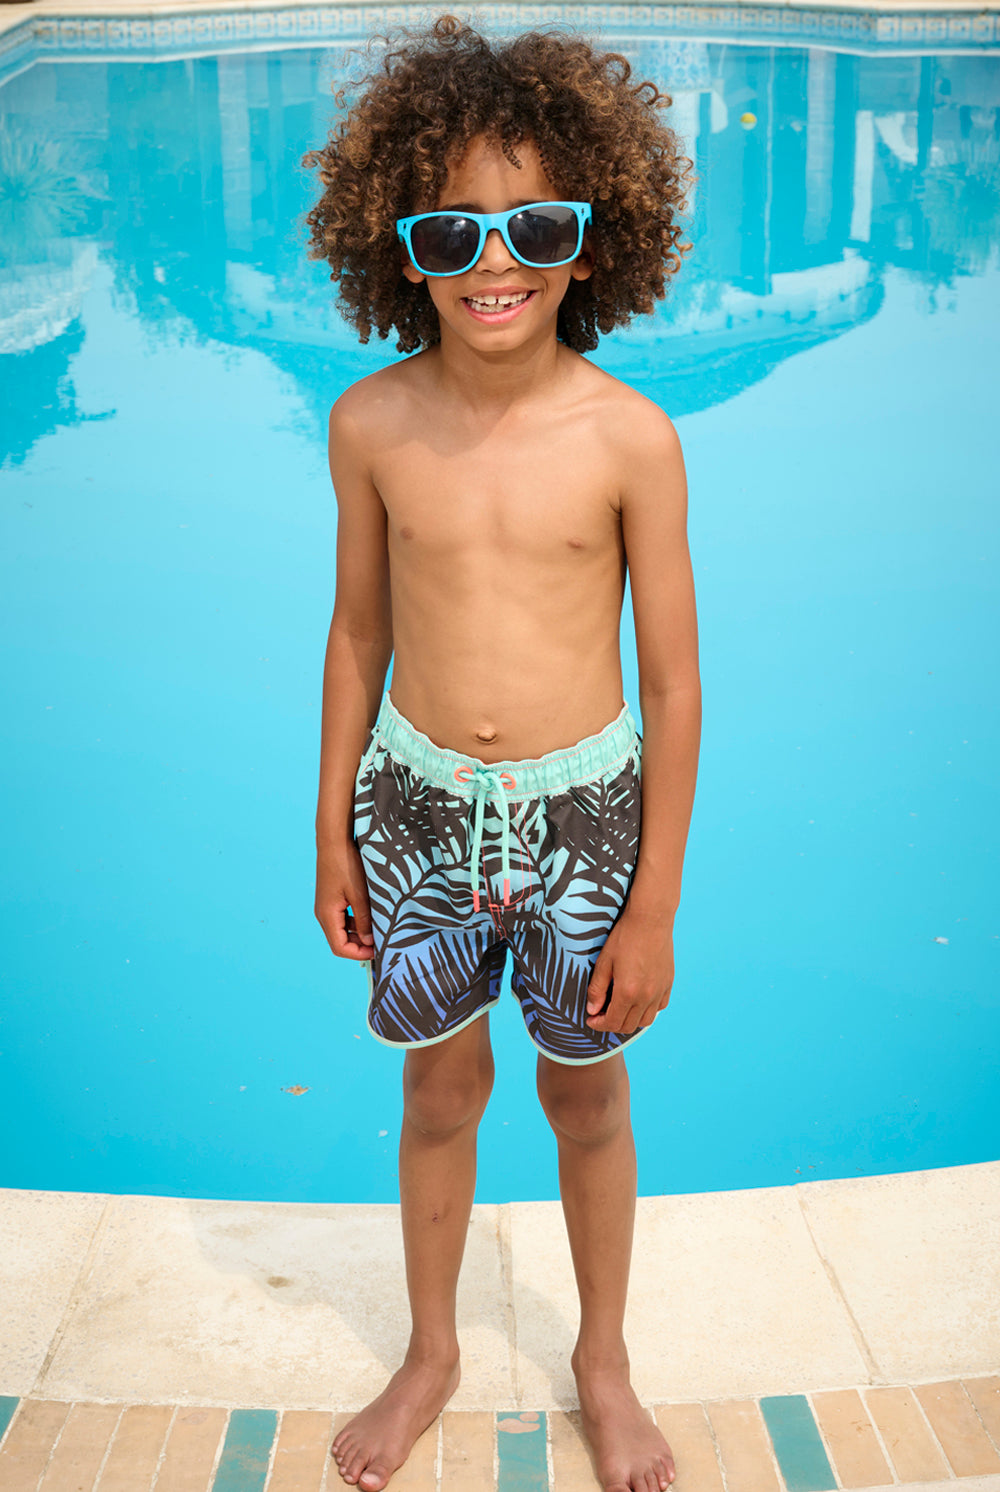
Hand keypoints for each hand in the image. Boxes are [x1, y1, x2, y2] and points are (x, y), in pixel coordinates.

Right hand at [315, 839, 374, 959]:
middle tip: (381, 943)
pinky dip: (355, 923)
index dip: (359, 954)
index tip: (378, 952)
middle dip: (360, 946)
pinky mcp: (331, 899)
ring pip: (342, 930)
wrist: (334, 841)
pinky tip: (370, 918)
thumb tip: (369, 942)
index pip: (339, 948)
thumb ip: (364, 920)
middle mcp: (323, 914)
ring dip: (359, 935)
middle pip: (340, 941)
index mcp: (327, 915)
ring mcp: (326, 906)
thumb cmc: (346, 865)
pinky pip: (342, 918)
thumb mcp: (360, 895)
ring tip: (378, 932)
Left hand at [585, 903, 674, 1034]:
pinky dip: (648, 1010)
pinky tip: (638, 1001)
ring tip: (619, 1009)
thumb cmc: (625, 937)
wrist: (651, 920)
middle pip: (628, 1025)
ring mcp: (659, 991)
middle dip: (612, 1024)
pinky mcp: (668, 984)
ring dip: (630, 1021)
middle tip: (601, 1014)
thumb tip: (592, 1009)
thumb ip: (597, 989)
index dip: (598, 1024)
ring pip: (645, 1021)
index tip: (591, 1018)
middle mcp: (646, 996)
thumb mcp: (604, 962)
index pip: (612, 1022)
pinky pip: (659, 1008)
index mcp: (627, 991)